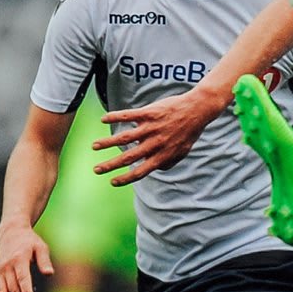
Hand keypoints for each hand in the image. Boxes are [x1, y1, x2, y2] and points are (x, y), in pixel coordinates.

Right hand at [0, 219, 52, 291]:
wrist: (11, 231)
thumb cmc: (29, 240)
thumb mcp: (40, 246)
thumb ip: (44, 260)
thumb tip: (49, 274)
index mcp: (19, 259)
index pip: (22, 277)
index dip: (26, 288)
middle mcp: (6, 266)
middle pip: (13, 287)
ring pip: (1, 290)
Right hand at [96, 84, 225, 182]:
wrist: (198, 109)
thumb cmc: (189, 131)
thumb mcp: (182, 151)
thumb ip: (169, 162)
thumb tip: (157, 170)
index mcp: (162, 155)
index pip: (141, 171)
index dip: (126, 178)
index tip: (112, 182)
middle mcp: (155, 144)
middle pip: (128, 157)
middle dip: (110, 165)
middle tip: (96, 169)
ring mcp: (151, 128)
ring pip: (124, 137)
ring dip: (107, 143)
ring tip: (94, 146)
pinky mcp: (149, 113)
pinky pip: (128, 115)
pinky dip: (115, 117)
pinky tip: (103, 119)